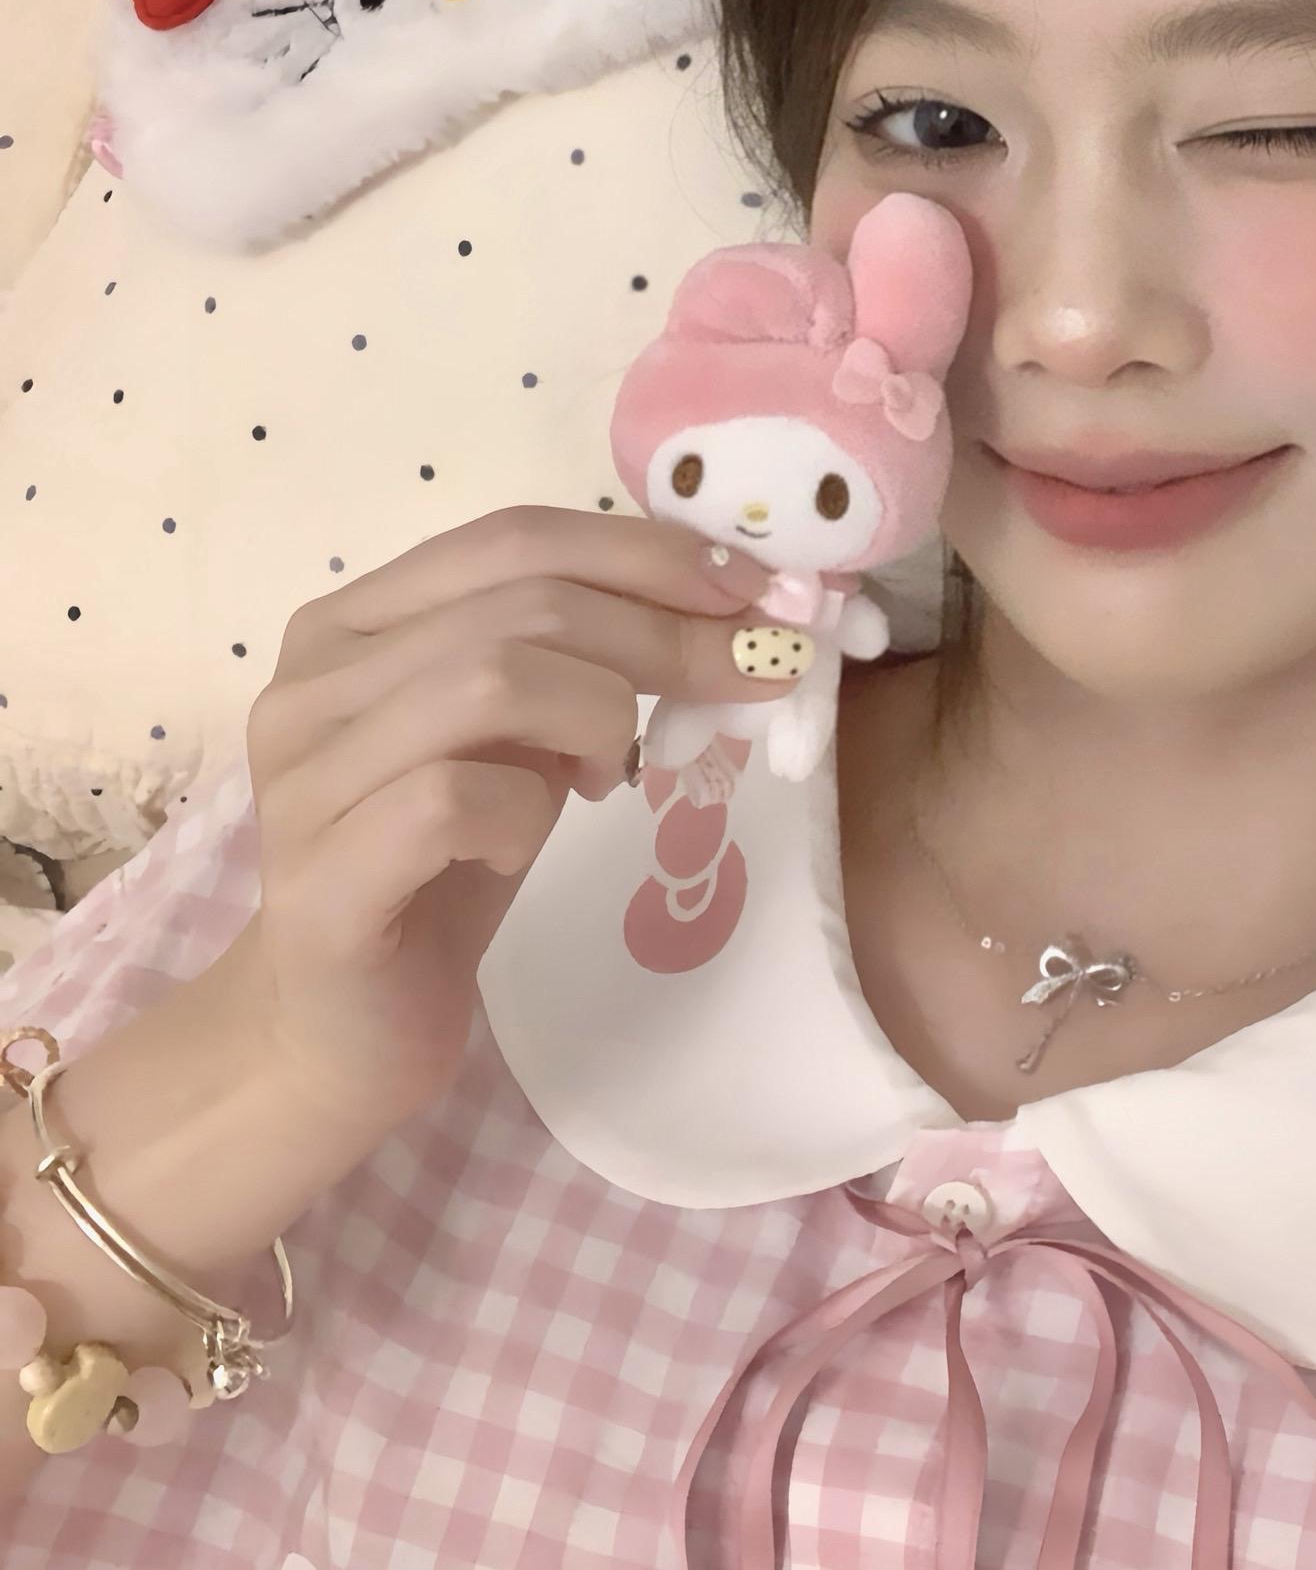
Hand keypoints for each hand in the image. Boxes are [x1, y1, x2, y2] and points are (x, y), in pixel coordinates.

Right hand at [224, 504, 801, 1142]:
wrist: (340, 1031)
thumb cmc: (442, 872)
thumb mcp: (521, 743)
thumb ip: (583, 664)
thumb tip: (731, 608)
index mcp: (353, 624)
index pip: (514, 538)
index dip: (646, 553)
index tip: (755, 589)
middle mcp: (311, 682)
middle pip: (521, 602)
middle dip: (664, 631)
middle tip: (753, 674)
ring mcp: (305, 779)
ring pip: (490, 681)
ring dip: (597, 716)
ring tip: (611, 774)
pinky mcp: (322, 879)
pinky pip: (452, 800)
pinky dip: (525, 814)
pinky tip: (522, 848)